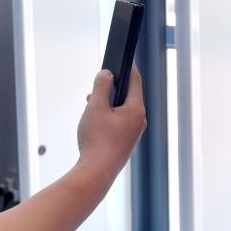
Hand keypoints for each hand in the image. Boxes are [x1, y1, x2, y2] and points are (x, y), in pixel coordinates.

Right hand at [75, 64, 146, 179]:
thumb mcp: (95, 107)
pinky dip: (108, 116)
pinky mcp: (126, 143)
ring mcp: (133, 133)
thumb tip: (106, 75)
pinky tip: (95, 119)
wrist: (96, 172)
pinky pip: (119, 122)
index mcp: (136, 110)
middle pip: (128, 96)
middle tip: (98, 83)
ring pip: (122, 110)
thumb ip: (101, 86)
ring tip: (91, 103)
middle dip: (112, 88)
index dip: (129, 67)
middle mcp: (139, 121)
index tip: (124, 57)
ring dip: (108, 103)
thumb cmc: (96, 139)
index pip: (135, 81)